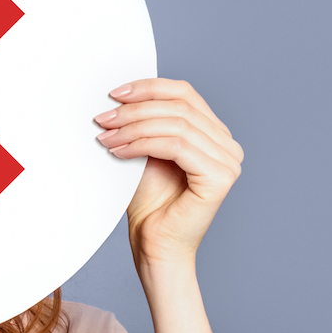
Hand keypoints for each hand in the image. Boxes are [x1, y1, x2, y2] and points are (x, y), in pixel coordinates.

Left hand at [95, 79, 242, 270]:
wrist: (154, 244)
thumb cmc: (150, 203)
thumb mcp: (146, 150)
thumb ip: (147, 121)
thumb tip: (121, 95)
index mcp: (215, 134)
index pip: (185, 94)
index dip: (149, 88)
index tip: (115, 94)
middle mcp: (228, 145)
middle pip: (179, 106)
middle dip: (135, 110)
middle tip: (103, 118)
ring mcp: (229, 161)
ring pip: (176, 124)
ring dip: (133, 127)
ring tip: (106, 137)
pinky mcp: (220, 177)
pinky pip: (175, 146)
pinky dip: (142, 144)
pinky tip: (120, 151)